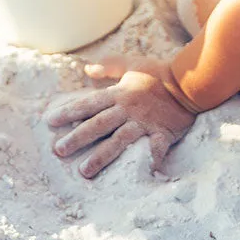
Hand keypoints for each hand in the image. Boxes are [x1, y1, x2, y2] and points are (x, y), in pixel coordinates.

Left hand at [46, 57, 196, 177]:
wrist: (188, 81)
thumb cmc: (158, 72)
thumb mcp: (132, 64)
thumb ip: (109, 66)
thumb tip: (86, 69)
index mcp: (119, 93)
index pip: (89, 104)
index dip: (69, 112)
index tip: (51, 122)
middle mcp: (128, 109)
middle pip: (98, 125)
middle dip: (77, 138)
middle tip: (58, 150)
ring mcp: (144, 123)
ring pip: (118, 140)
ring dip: (100, 156)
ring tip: (84, 171)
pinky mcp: (162, 133)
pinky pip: (153, 150)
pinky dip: (147, 161)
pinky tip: (137, 176)